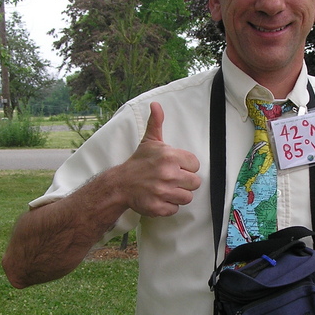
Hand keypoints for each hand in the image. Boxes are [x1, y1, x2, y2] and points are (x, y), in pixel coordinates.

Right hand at [119, 102, 201, 216]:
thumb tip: (156, 104)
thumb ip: (156, 122)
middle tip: (171, 179)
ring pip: (187, 197)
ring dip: (178, 195)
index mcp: (169, 157)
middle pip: (195, 182)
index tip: (176, 167)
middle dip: (184, 182)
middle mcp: (168, 174)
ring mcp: (163, 192)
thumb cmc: (138, 163)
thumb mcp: (149, 141)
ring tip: (167, 189)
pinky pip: (175, 209)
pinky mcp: (158, 207)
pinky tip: (160, 198)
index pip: (195, 164)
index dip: (187, 166)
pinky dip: (169, 206)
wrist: (119, 184)